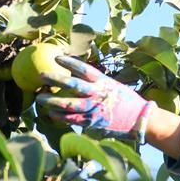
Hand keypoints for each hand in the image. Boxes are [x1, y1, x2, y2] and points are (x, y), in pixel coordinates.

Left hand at [36, 56, 155, 141]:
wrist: (140, 119)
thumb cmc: (126, 101)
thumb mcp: (113, 86)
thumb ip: (97, 84)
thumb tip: (79, 78)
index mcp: (103, 82)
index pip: (83, 69)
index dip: (69, 63)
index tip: (57, 58)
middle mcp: (97, 93)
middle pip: (72, 85)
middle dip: (55, 79)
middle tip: (41, 76)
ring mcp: (94, 109)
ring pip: (67, 104)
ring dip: (51, 101)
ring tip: (39, 98)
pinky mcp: (92, 122)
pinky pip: (71, 119)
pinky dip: (60, 116)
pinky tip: (51, 113)